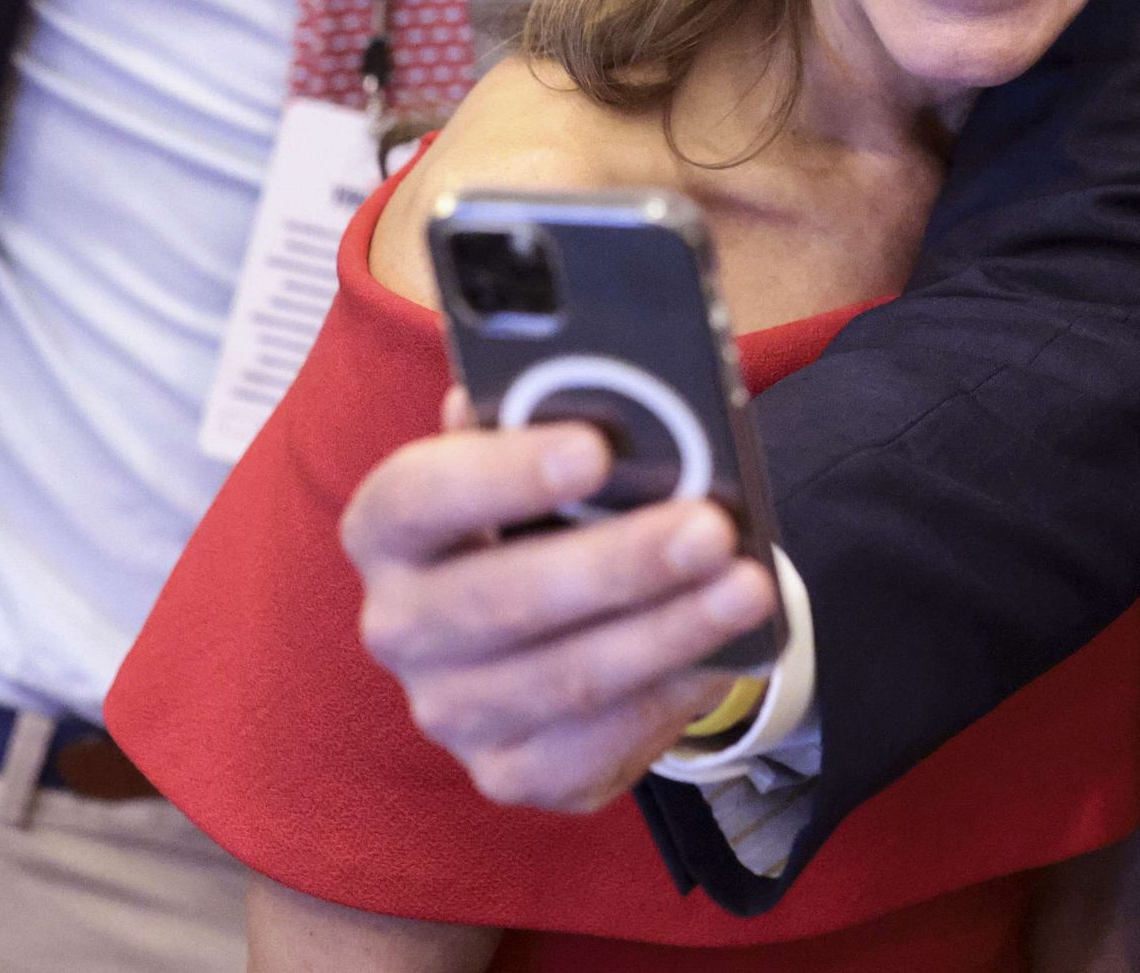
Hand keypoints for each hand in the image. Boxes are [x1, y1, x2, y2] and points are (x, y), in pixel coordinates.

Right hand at [342, 391, 778, 812]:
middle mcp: (401, 626)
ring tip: (748, 589)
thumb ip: (553, 416)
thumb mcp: (544, 451)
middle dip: (617, 565)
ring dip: (667, 633)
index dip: (500, 474)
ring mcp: (450, 710)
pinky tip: (728, 655)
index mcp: (391, 528)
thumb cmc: (550, 507)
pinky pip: (594, 748)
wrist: (561, 612)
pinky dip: (668, 697)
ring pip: (565, 681)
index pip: (418, 498)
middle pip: (502, 601)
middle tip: (710, 528)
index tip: (593, 450)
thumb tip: (595, 368)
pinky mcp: (511, 772)